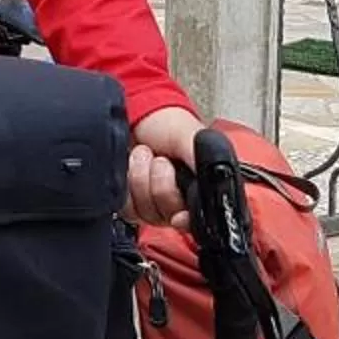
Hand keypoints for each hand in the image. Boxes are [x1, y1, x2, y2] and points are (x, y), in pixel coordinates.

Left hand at [128, 106, 201, 228]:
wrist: (138, 117)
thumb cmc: (168, 124)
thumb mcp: (192, 137)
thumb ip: (204, 160)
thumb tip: (212, 181)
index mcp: (202, 190)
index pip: (199, 221)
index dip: (187, 220)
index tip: (179, 216)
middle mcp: (180, 203)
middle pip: (170, 216)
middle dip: (161, 183)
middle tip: (160, 159)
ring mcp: (155, 206)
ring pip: (146, 213)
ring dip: (141, 179)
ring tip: (145, 156)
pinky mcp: (132, 204)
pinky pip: (127, 209)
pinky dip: (126, 186)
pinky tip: (130, 168)